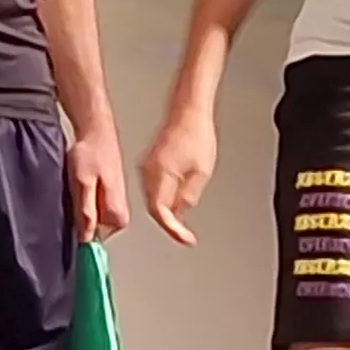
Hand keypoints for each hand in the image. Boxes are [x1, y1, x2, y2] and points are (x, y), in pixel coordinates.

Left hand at [69, 131, 132, 243]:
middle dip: (79, 216)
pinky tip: (80, 184)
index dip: (79, 229)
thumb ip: (85, 212)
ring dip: (80, 206)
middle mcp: (120, 213)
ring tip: (78, 185)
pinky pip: (93, 207)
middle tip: (75, 193)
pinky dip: (83, 198)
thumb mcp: (82, 185)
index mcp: (118, 215)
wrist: (97, 131)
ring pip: (91, 217)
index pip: (94, 240)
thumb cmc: (90, 154)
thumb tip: (86, 238)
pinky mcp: (109, 197)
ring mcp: (115, 205)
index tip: (71, 215)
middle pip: (93, 230)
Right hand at [138, 106, 217, 244]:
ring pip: (153, 198)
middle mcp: (149, 172)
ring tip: (183, 220)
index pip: (160, 212)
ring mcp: (147, 166)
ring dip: (167, 211)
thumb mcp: (201, 172)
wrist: (189, 111)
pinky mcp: (151, 162)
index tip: (185, 238)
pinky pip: (154, 187)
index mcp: (160, 175)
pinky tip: (176, 200)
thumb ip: (189, 197)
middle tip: (184, 233)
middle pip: (154, 208)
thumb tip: (181, 211)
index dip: (173, 230)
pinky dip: (164, 198)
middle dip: (170, 223)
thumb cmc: (196, 135)